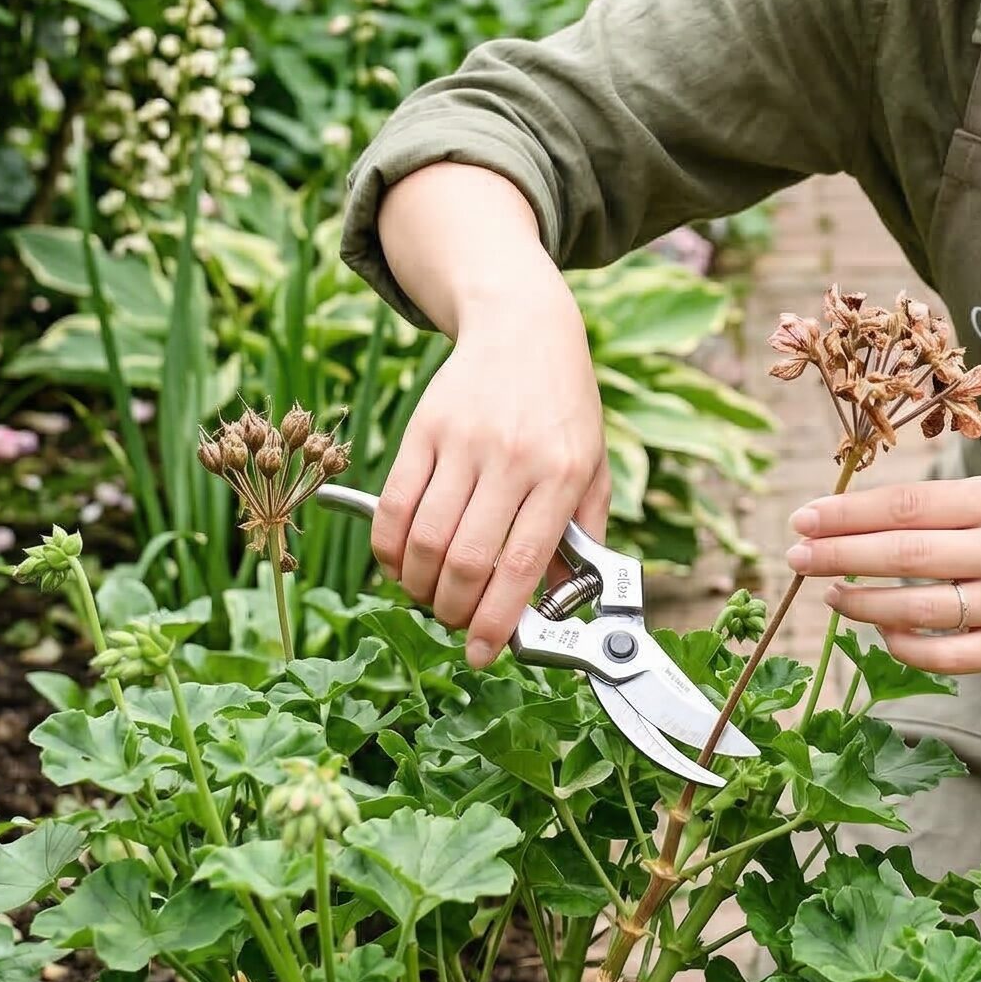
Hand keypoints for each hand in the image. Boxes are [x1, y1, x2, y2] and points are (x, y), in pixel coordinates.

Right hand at [369, 255, 608, 667]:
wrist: (523, 327)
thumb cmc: (564, 406)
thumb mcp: (592, 464)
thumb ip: (582, 533)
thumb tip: (559, 601)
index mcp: (561, 473)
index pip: (523, 565)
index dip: (498, 621)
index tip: (485, 653)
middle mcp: (512, 459)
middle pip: (466, 561)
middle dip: (455, 611)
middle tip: (457, 622)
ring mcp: (463, 443)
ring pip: (424, 540)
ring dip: (419, 586)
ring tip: (432, 595)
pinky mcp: (423, 430)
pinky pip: (393, 506)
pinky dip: (387, 549)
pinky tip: (400, 562)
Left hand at [784, 475, 980, 672]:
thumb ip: (929, 506)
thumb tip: (839, 517)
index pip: (907, 505)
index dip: (848, 514)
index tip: (803, 518)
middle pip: (906, 554)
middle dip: (840, 556)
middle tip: (795, 557)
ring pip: (919, 610)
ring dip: (862, 603)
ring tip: (830, 595)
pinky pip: (943, 655)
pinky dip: (901, 644)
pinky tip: (878, 628)